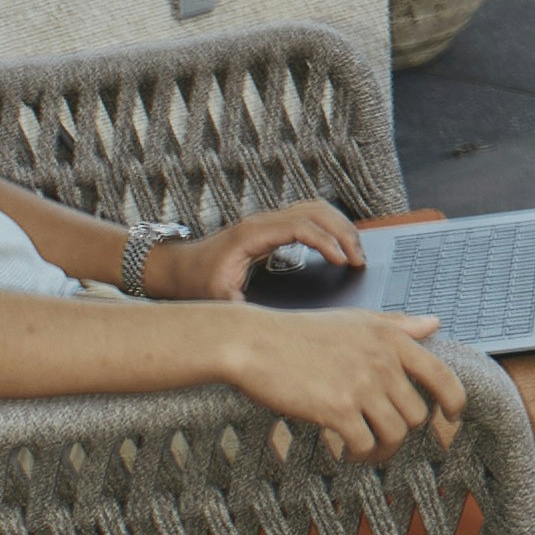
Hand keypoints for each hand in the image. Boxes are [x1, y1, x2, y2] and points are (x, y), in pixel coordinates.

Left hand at [152, 199, 362, 305]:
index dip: (327, 242)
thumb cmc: (196, 283)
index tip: (342, 262)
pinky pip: (308, 215)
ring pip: (315, 208)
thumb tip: (273, 325)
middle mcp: (262, 221)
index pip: (301, 226)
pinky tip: (337, 246)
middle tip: (359, 259)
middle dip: (343, 232)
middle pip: (316, 210)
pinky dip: (329, 226)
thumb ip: (245, 311)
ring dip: (340, 226)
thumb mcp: (218, 301)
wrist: (176, 268)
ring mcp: (268, 220)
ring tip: (355, 253)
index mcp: (252, 234)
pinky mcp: (271, 226)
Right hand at [218, 303, 469, 462]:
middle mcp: (382, 361)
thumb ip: (398, 324)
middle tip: (381, 434)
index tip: (452, 416)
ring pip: (396, 434)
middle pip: (417, 414)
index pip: (442, 375)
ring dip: (383, 449)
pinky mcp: (337, 409)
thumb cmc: (299, 331)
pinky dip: (360, 455)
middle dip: (402, 430)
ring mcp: (361, 385)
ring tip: (365, 449)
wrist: (253, 343)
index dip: (455, 401)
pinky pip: (366, 445)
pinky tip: (347, 452)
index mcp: (391, 337)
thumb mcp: (355, 319)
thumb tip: (435, 323)